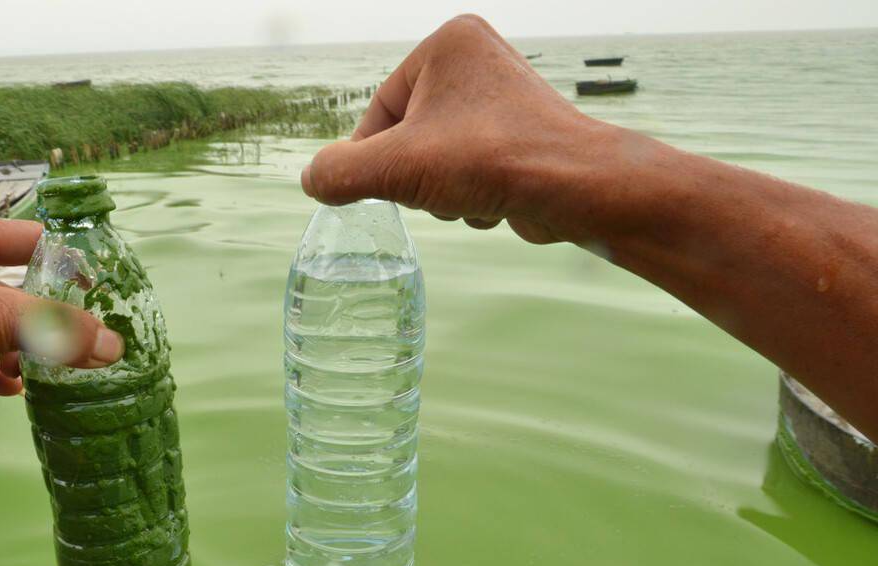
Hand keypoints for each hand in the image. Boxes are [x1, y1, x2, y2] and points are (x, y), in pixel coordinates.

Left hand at [0, 211, 123, 425]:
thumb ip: (59, 330)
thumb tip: (113, 346)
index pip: (22, 237)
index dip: (60, 261)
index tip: (92, 287)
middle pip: (6, 285)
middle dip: (36, 316)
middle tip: (64, 338)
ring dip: (14, 347)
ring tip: (32, 368)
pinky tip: (10, 387)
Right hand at [301, 14, 611, 244]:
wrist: (573, 187)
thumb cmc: (488, 160)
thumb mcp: (395, 167)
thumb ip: (340, 173)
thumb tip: (312, 180)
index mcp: (447, 44)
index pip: (380, 110)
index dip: (373, 157)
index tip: (382, 187)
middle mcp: (478, 60)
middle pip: (408, 137)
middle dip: (416, 176)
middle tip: (438, 186)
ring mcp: (502, 99)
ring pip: (436, 159)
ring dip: (441, 191)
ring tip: (470, 193)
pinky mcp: (519, 137)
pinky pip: (468, 170)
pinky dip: (470, 195)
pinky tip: (492, 201)